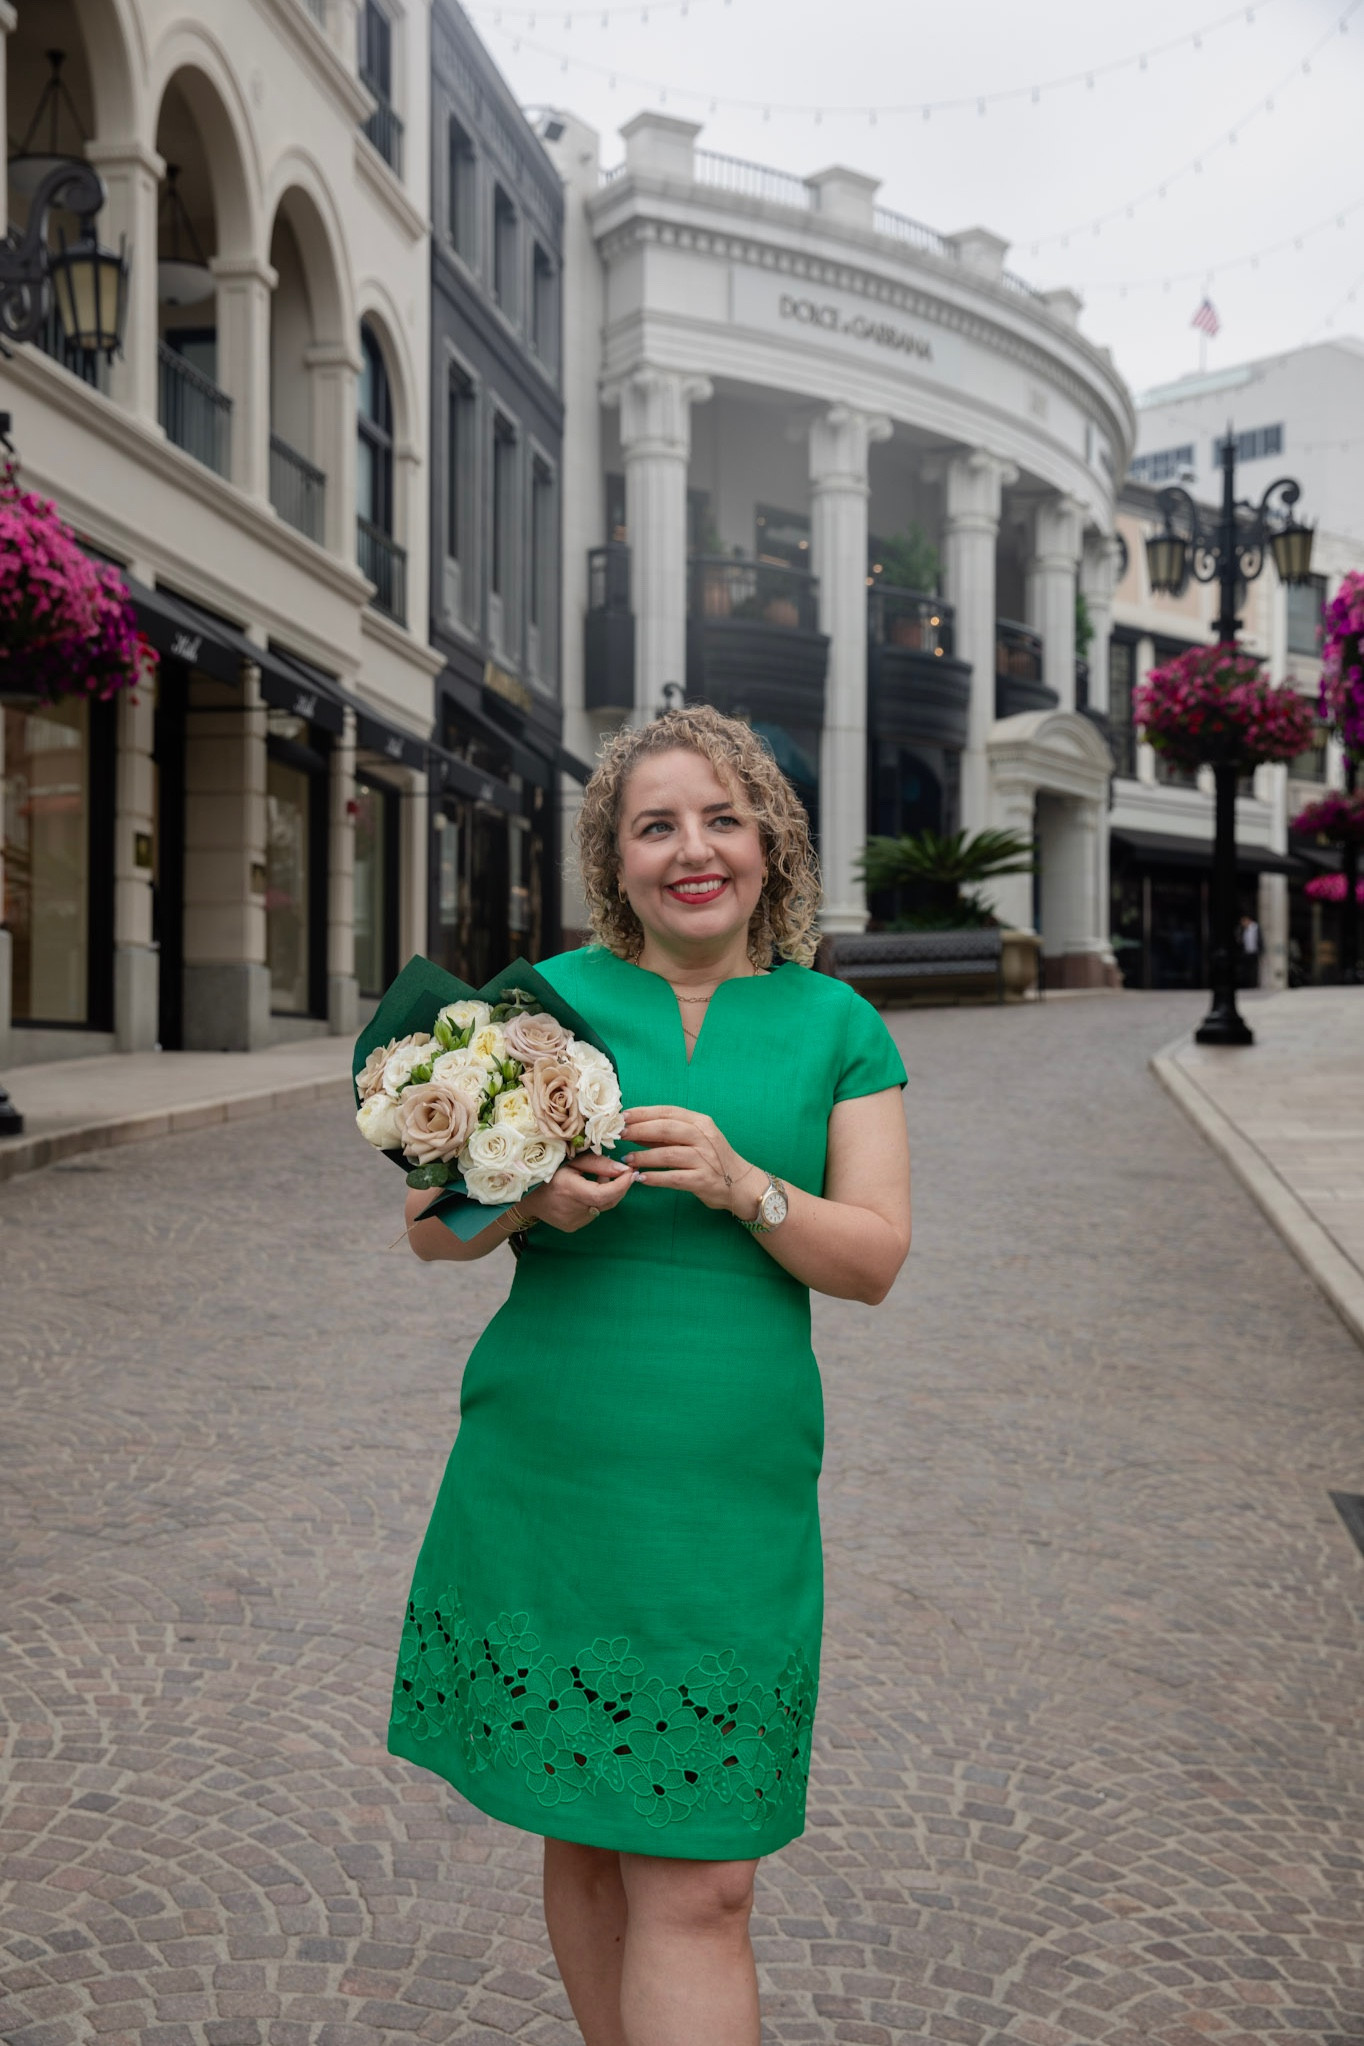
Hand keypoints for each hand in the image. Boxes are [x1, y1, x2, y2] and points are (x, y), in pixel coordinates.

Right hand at [520, 1151, 634, 1232]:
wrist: (525, 1195)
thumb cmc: (549, 1171)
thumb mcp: (572, 1161)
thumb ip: (599, 1164)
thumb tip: (625, 1170)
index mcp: (570, 1190)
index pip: (604, 1194)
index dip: (621, 1185)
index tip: (631, 1173)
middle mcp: (572, 1209)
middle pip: (607, 1202)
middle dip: (619, 1188)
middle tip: (622, 1174)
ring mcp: (572, 1221)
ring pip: (601, 1208)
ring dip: (605, 1194)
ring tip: (596, 1180)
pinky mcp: (571, 1227)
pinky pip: (592, 1214)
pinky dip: (594, 1203)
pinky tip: (583, 1193)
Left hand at [622, 1105, 764, 1216]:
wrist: (740, 1183)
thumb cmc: (712, 1159)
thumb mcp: (694, 1140)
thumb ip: (667, 1135)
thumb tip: (634, 1129)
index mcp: (700, 1122)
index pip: (668, 1112)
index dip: (643, 1113)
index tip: (623, 1116)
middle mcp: (703, 1137)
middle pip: (666, 1129)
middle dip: (639, 1130)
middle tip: (619, 1135)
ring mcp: (704, 1159)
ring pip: (668, 1154)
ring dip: (644, 1156)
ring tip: (627, 1160)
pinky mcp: (703, 1180)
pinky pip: (674, 1178)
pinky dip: (656, 1178)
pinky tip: (641, 1178)